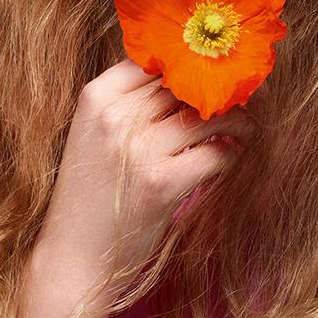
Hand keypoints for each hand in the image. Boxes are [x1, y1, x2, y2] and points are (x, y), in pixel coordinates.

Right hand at [39, 57, 255, 291]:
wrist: (72, 258)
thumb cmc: (91, 195)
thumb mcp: (95, 135)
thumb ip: (131, 104)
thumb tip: (189, 77)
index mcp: (96, 97)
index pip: (155, 60)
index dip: (188, 66)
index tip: (210, 76)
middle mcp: (116, 116)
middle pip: (184, 85)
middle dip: (217, 91)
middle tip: (240, 99)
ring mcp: (138, 149)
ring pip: (206, 116)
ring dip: (236, 120)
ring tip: (244, 128)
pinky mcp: (162, 183)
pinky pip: (216, 153)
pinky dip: (232, 152)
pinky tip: (233, 155)